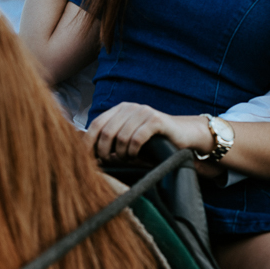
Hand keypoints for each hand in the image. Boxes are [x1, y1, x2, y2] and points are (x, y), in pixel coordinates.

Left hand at [86, 102, 212, 160]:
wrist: (183, 134)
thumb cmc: (153, 139)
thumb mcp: (129, 137)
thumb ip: (112, 140)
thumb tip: (89, 155)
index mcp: (119, 109)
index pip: (96, 124)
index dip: (88, 142)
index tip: (86, 158)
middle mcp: (129, 107)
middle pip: (106, 131)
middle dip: (104, 151)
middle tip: (109, 161)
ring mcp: (143, 112)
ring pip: (121, 136)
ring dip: (121, 153)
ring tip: (126, 158)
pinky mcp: (156, 120)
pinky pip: (137, 138)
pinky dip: (133, 151)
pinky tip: (135, 155)